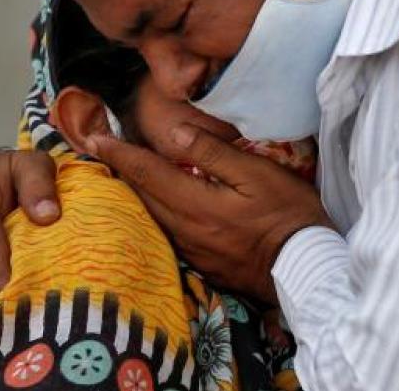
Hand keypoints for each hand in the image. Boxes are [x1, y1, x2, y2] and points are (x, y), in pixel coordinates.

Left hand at [85, 123, 331, 302]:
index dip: (119, 153)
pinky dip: (154, 214)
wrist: (305, 267)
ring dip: (135, 194)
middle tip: (101, 151)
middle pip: (142, 196)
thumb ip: (212, 153)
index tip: (93, 137)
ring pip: (152, 217)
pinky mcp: (203, 263)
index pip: (147, 173)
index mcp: (195, 204)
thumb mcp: (256, 173)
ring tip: (123, 175)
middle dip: (120, 172)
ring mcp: (193, 251)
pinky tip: (157, 206)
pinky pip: (167, 233)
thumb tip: (174, 132)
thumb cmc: (288, 213)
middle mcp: (186, 230)